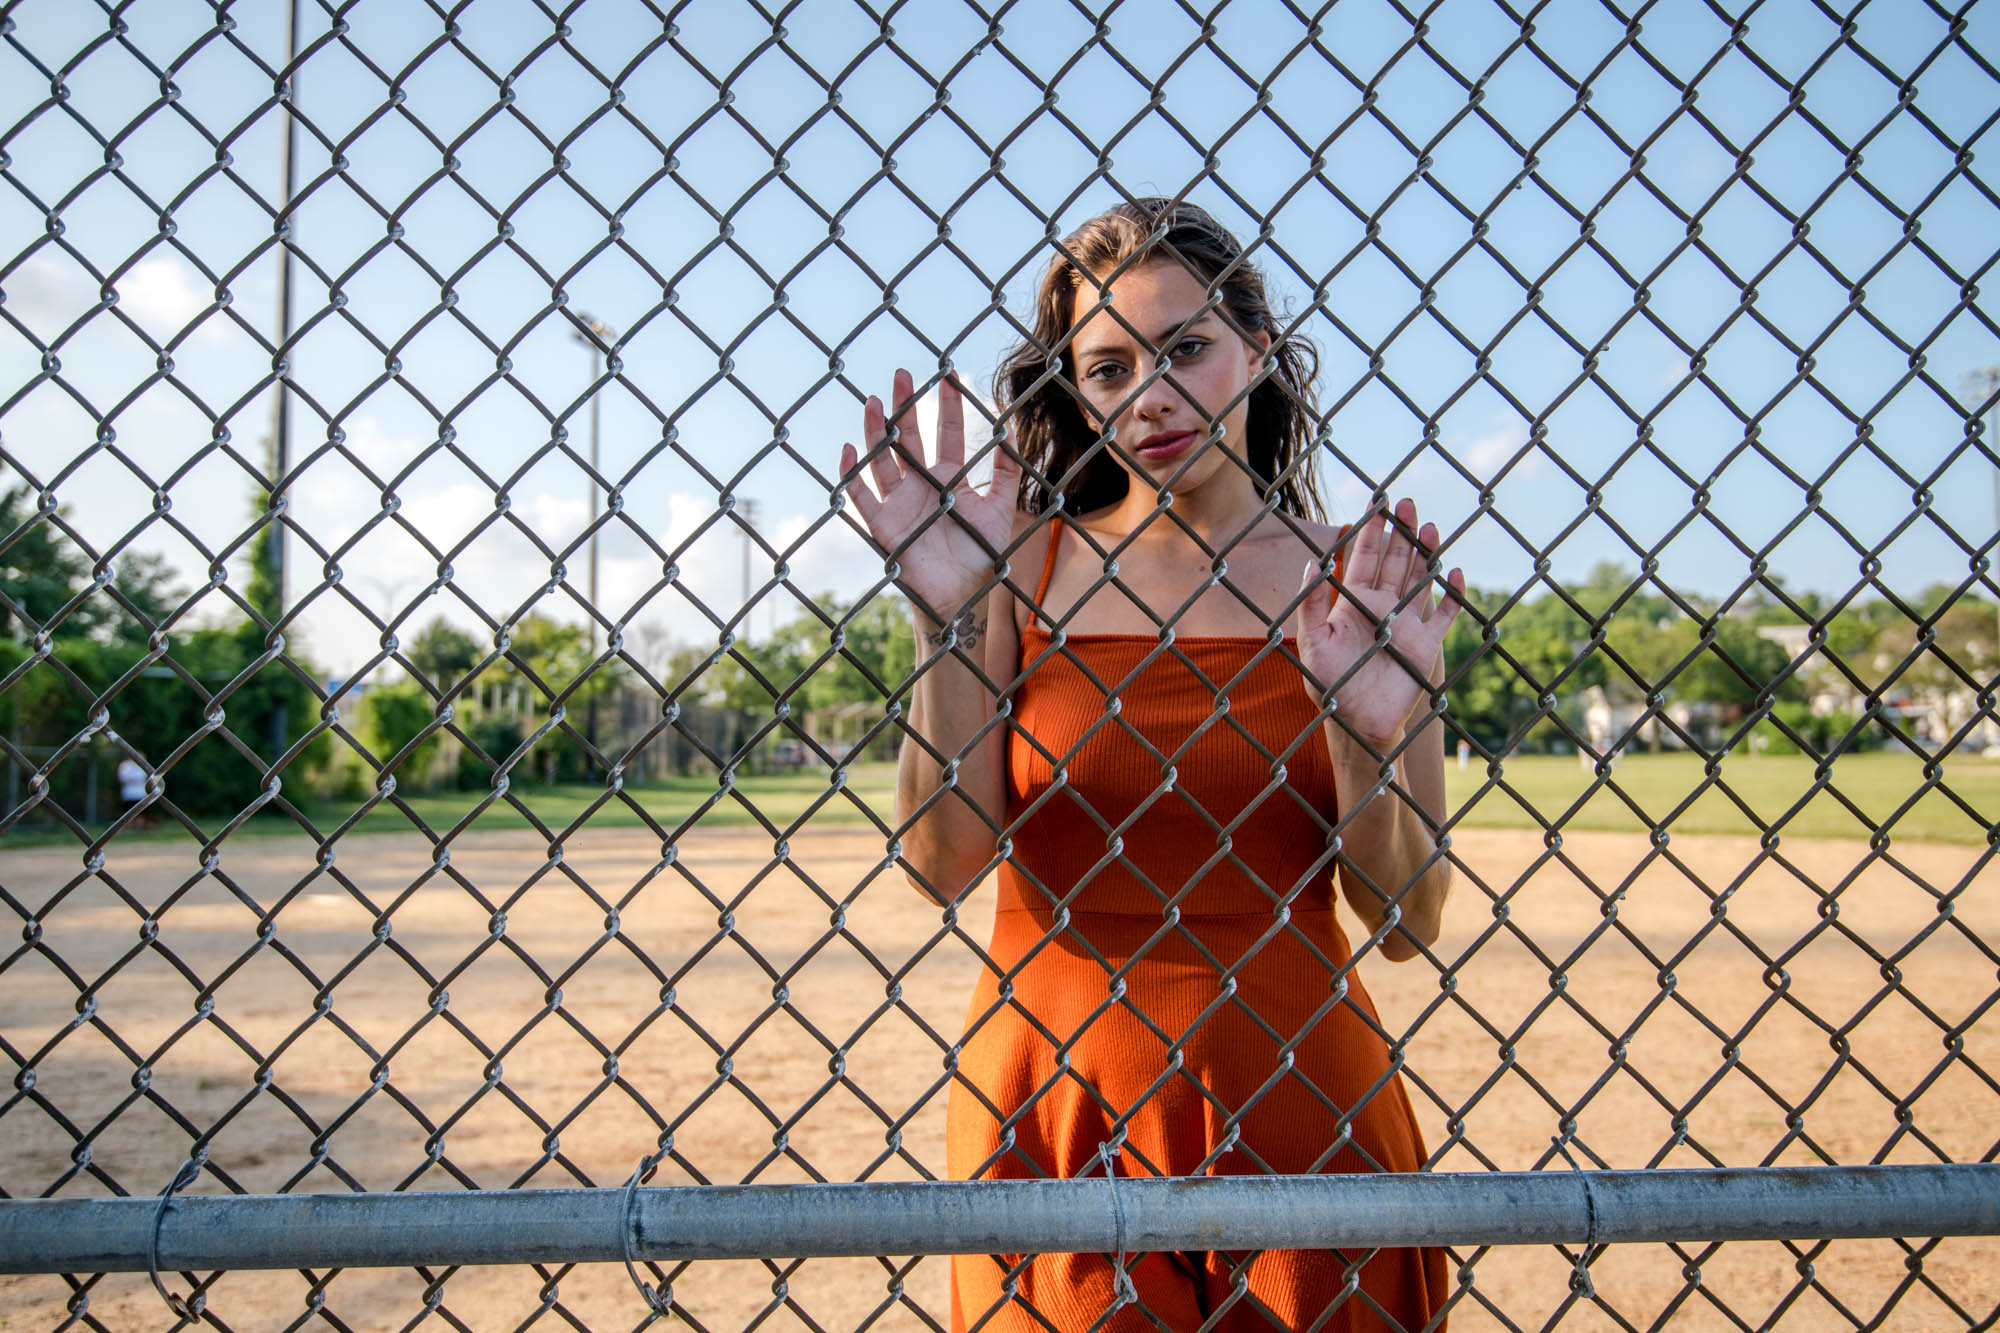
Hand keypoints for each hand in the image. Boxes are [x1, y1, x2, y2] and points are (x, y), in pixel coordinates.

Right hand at [840, 369, 1021, 619]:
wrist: (962, 597)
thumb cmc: (982, 555)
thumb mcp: (1001, 510)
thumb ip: (1007, 473)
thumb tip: (1011, 432)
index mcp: (949, 477)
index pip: (948, 432)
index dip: (949, 405)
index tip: (948, 375)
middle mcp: (921, 483)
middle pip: (911, 437)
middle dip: (906, 405)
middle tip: (903, 374)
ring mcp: (899, 501)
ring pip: (884, 459)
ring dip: (878, 432)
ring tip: (875, 403)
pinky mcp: (882, 525)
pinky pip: (861, 496)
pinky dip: (852, 475)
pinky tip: (849, 450)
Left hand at [1294, 497, 1463, 751]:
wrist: (1357, 723)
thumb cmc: (1328, 684)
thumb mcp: (1312, 642)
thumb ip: (1311, 604)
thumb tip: (1314, 562)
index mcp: (1353, 603)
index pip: (1364, 559)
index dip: (1371, 532)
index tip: (1377, 503)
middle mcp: (1382, 607)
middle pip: (1395, 561)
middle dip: (1401, 532)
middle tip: (1407, 502)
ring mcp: (1407, 624)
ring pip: (1420, 579)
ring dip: (1425, 554)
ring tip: (1430, 527)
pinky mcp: (1426, 645)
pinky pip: (1444, 616)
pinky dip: (1453, 597)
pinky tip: (1456, 575)